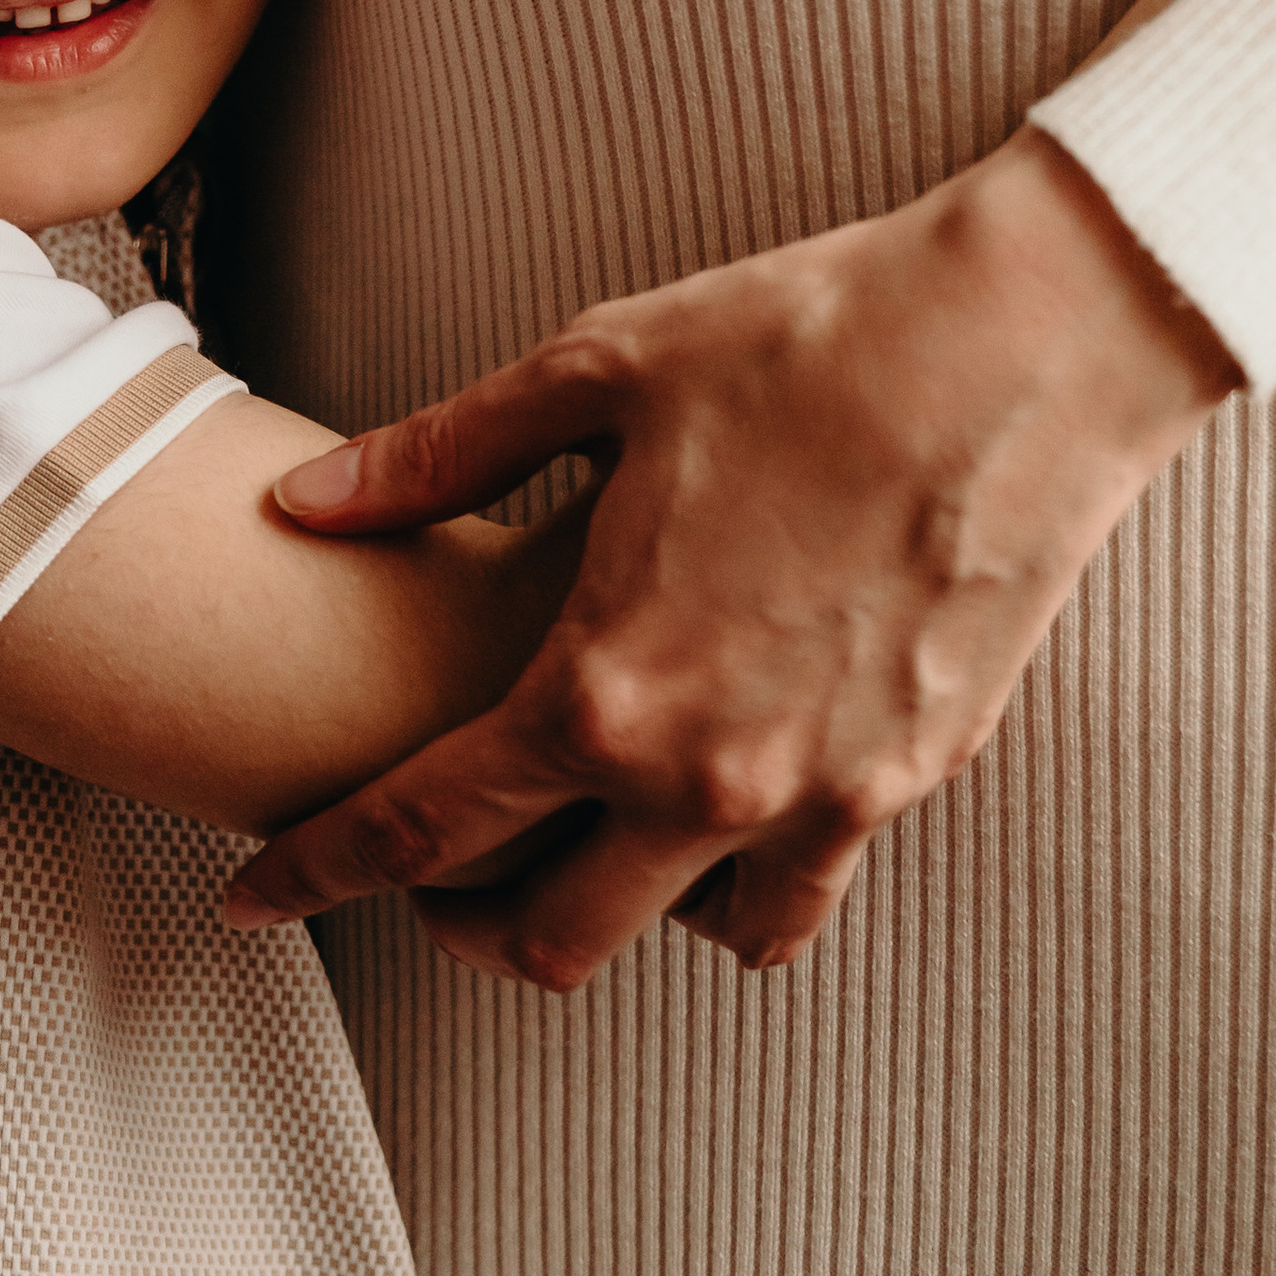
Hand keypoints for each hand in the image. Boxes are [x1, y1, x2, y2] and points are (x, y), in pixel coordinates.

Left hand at [221, 129, 1231, 982]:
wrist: (1024, 342)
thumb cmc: (807, 337)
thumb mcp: (596, 372)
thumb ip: (437, 457)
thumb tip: (308, 508)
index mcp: (599, 685)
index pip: (421, 827)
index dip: (317, 870)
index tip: (251, 897)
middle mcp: (702, 778)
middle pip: (545, 938)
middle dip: (460, 922)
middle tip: (428, 869)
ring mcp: (818, 798)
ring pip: (682, 936)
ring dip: (612, 906)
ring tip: (577, 833)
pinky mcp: (911, 781)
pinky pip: (798, 892)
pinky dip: (738, 883)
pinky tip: (712, 807)